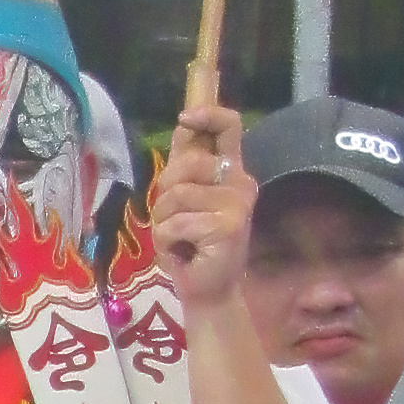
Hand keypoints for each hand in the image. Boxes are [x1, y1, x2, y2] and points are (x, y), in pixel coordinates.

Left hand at [150, 101, 256, 309]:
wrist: (208, 289)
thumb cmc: (192, 244)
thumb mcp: (184, 199)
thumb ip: (185, 164)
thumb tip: (184, 123)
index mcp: (231, 171)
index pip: (229, 126)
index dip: (207, 114)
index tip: (185, 118)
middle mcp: (240, 182)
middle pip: (187, 163)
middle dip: (165, 192)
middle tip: (172, 218)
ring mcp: (238, 204)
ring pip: (176, 195)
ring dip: (163, 221)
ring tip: (178, 238)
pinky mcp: (228, 227)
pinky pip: (176, 223)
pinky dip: (166, 241)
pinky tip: (182, 252)